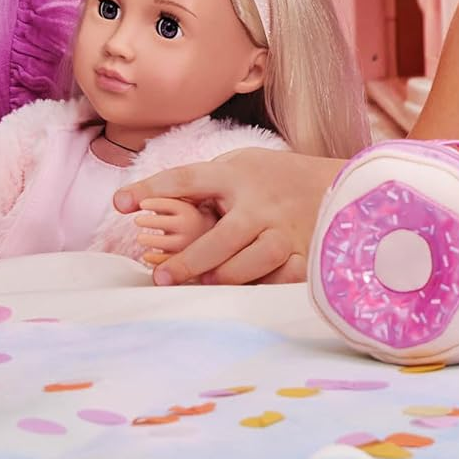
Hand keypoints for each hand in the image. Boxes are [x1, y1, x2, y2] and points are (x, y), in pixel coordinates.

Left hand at [114, 148, 342, 285]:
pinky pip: (282, 278)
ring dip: (228, 274)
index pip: (187, 179)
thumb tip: (153, 198)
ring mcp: (284, 229)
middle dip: (191, 259)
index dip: (151, 188)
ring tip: (206, 283)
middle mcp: (259, 203)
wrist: (339, 184)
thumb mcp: (241, 164)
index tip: (119, 203)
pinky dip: (265, 287)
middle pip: (222, 234)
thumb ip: (206, 181)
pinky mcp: (304, 253)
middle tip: (162, 278)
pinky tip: (248, 294)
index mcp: (236, 176)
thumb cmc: (276, 176)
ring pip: (254, 259)